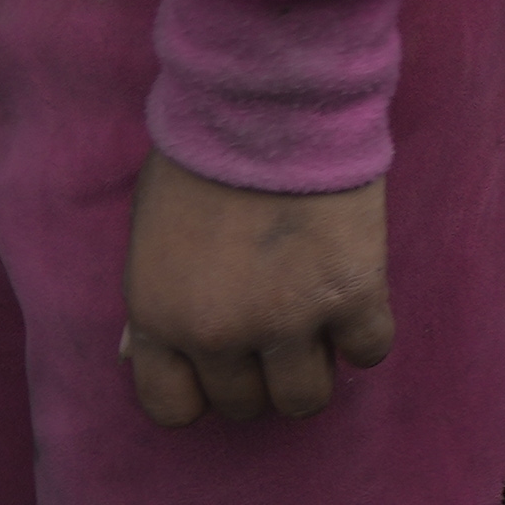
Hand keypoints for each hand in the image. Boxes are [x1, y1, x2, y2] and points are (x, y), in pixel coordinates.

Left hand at [121, 155, 391, 426]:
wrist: (268, 96)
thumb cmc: (202, 153)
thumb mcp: (149, 231)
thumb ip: (149, 301)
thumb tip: (135, 356)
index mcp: (159, 316)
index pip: (173, 408)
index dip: (204, 388)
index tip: (225, 360)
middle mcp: (217, 331)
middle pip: (246, 405)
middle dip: (262, 370)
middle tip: (277, 322)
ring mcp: (287, 319)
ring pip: (306, 398)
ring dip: (314, 364)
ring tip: (318, 318)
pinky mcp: (351, 294)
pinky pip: (369, 350)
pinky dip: (366, 329)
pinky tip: (356, 293)